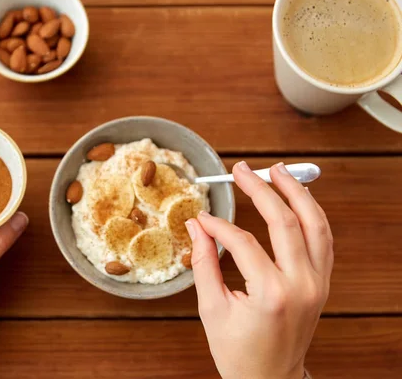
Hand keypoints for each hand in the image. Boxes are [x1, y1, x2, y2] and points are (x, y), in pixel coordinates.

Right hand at [186, 161, 332, 378]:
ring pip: (315, 224)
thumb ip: (205, 263)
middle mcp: (302, 285)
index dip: (219, 225)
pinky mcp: (322, 283)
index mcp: (271, 294)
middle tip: (242, 169)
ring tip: (278, 170)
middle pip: (285, 222)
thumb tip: (197, 226)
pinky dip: (312, 214)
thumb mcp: (212, 309)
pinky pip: (323, 239)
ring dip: (297, 193)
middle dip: (262, 189)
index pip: (243, 242)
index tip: (202, 216)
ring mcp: (318, 283)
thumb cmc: (238, 352)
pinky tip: (297, 199)